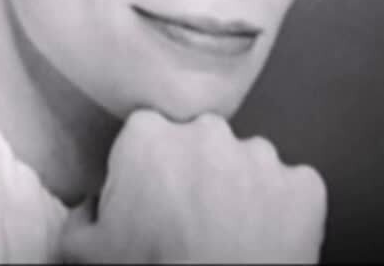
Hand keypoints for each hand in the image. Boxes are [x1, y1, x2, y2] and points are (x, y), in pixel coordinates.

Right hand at [58, 109, 326, 263]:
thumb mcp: (85, 251)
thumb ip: (80, 215)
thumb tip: (91, 207)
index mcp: (149, 136)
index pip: (144, 136)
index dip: (146, 168)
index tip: (148, 197)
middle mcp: (208, 132)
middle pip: (199, 142)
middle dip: (195, 171)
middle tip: (189, 219)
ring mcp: (262, 156)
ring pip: (247, 164)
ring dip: (239, 190)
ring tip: (229, 235)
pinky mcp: (304, 185)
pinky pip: (292, 190)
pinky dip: (282, 211)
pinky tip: (263, 241)